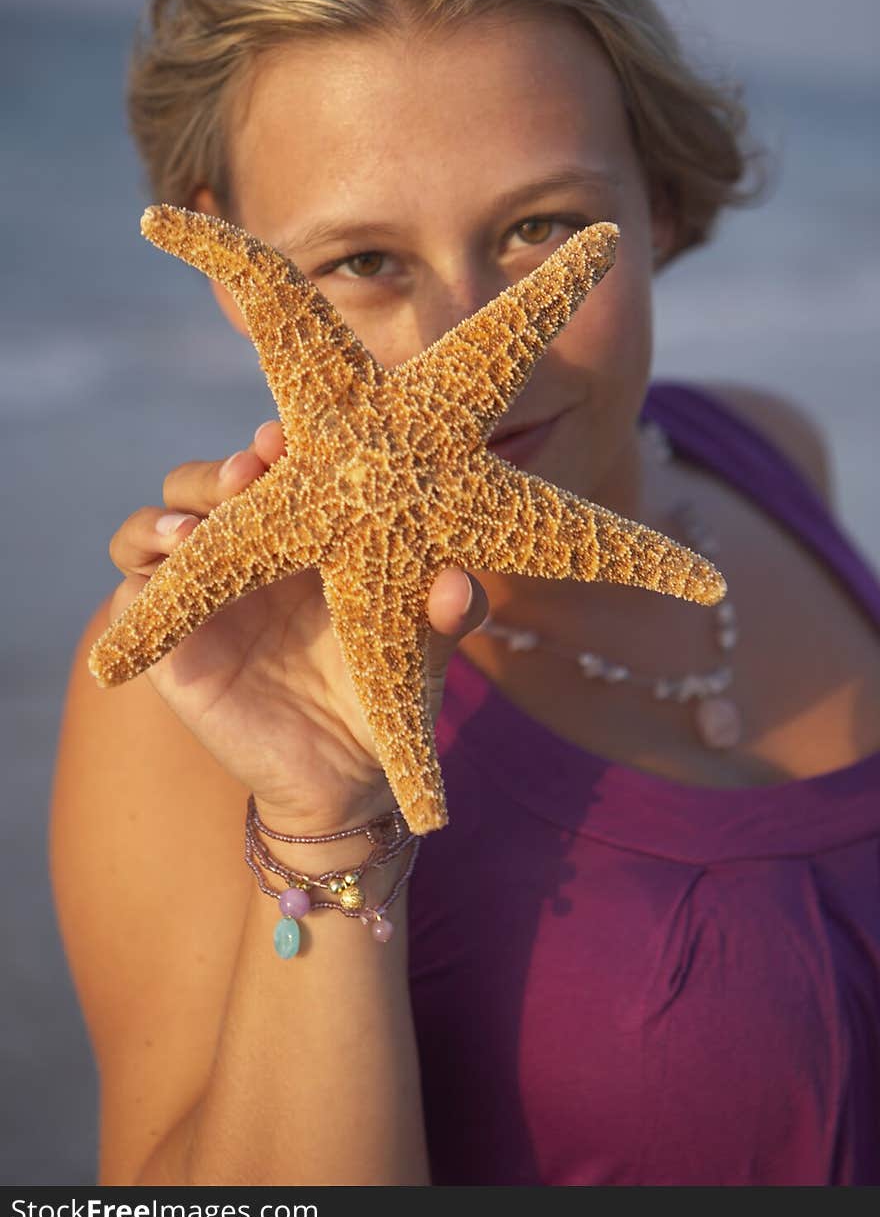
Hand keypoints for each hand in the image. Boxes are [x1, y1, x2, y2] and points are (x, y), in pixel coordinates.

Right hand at [106, 420, 488, 833]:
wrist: (351, 777)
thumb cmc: (387, 690)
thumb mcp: (425, 646)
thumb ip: (446, 613)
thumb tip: (456, 587)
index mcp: (304, 532)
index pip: (271, 468)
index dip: (271, 445)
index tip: (284, 439)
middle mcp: (248, 552)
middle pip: (203, 484)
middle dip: (215, 471)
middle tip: (245, 472)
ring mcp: (205, 594)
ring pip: (155, 527)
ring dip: (165, 517)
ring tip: (195, 528)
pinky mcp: (173, 644)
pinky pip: (132, 596)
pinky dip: (141, 579)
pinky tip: (169, 577)